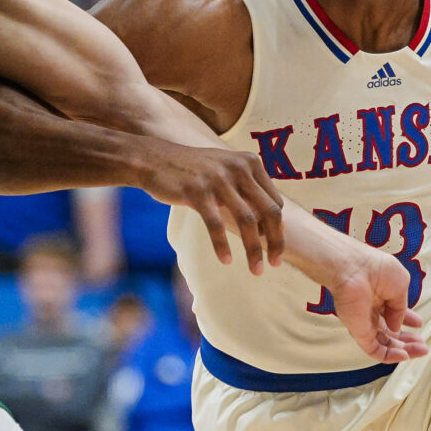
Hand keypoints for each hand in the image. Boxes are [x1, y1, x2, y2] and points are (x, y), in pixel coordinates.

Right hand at [135, 141, 285, 271]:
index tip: (272, 246)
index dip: (277, 227)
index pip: (275, 201)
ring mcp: (218, 179)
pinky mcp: (197, 192)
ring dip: (254, 250)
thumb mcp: (225, 171)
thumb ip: (247, 189)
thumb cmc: (192, 171)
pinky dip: (222, 246)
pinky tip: (226, 261)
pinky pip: (216, 225)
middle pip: (269, 211)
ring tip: (256, 270)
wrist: (153, 159)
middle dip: (276, 242)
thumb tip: (271, 224)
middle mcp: (238, 168)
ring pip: (247, 221)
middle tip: (275, 264)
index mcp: (250, 163)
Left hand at [326, 243, 426, 363]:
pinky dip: (390, 356)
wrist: (353, 270)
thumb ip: (401, 308)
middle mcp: (372, 311)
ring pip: (385, 344)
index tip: (419, 324)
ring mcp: (365, 323)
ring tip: (421, 351)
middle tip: (423, 345)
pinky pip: (374, 350)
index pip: (394, 313)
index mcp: (381, 296)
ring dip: (404, 350)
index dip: (408, 320)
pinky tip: (404, 355)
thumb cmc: (374, 268)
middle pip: (391, 332)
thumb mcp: (401, 283)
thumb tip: (398, 325)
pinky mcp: (359, 333)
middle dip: (408, 339)